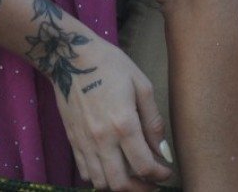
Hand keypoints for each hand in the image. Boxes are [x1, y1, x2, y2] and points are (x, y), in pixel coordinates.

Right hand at [52, 34, 171, 191]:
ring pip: (101, 182)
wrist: (71, 58)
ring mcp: (84, 142)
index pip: (144, 165)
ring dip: (120, 187)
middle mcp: (102, 139)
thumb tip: (162, 149)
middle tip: (153, 185)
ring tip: (134, 179)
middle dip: (141, 189)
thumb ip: (153, 120)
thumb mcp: (141, 85)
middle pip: (120, 183)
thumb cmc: (110, 66)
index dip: (159, 175)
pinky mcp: (73, 141)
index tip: (167, 173)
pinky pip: (85, 172)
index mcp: (123, 123)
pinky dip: (99, 178)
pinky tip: (112, 169)